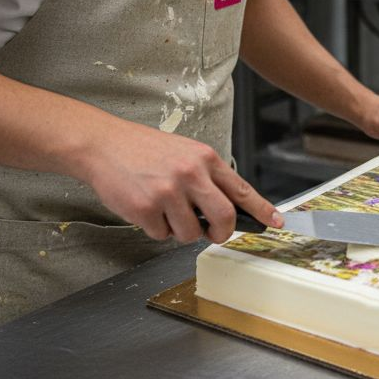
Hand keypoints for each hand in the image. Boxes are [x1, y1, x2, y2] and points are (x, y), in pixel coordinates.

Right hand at [76, 119, 282, 243]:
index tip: (275, 223)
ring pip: (190, 233)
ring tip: (164, 210)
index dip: (262, 210)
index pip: (242, 190)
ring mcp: (168, 191)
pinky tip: (144, 207)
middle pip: (224, 217)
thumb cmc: (143, 150)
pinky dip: (155, 228)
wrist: (102, 144)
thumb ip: (206, 178)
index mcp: (205, 158)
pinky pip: (161, 234)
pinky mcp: (146, 208)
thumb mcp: (185, 153)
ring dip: (179, 231)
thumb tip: (226, 209)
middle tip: (212, 234)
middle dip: (221, 233)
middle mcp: (191, 173)